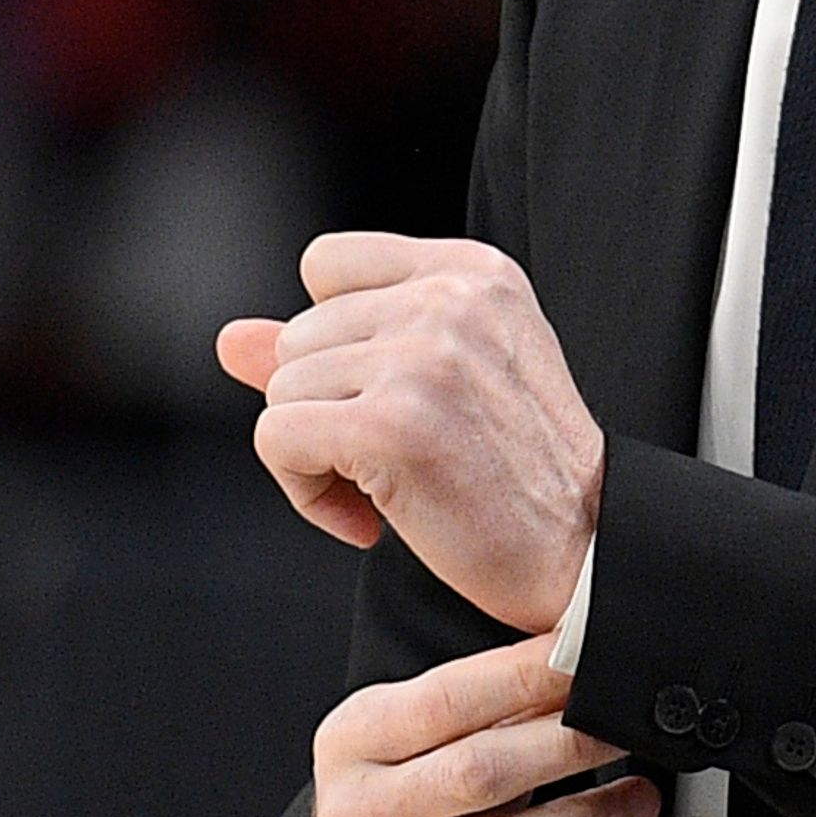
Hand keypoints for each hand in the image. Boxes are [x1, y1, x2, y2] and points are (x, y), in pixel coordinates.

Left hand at [218, 232, 604, 634]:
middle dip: (324, 407)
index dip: (333, 339)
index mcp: (472, 271)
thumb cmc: (517, 474)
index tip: (383, 395)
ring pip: (280, 390)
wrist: (586, 553)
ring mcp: (421, 358)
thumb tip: (229, 338)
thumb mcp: (440, 379)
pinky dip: (305, 493)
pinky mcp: (391, 425)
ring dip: (314, 456)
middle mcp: (448, 299)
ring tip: (385, 488)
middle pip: (296, 335)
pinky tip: (368, 519)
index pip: (326, 263)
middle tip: (391, 461)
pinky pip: (277, 440)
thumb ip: (339, 344)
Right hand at [311, 636, 660, 816]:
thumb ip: (483, 699)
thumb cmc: (402, 794)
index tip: (587, 661)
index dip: (526, 678)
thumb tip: (574, 660)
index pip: (445, 700)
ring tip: (636, 800)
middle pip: (477, 774)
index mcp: (351, 744)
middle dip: (568, 746)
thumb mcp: (412, 731)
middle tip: (625, 731)